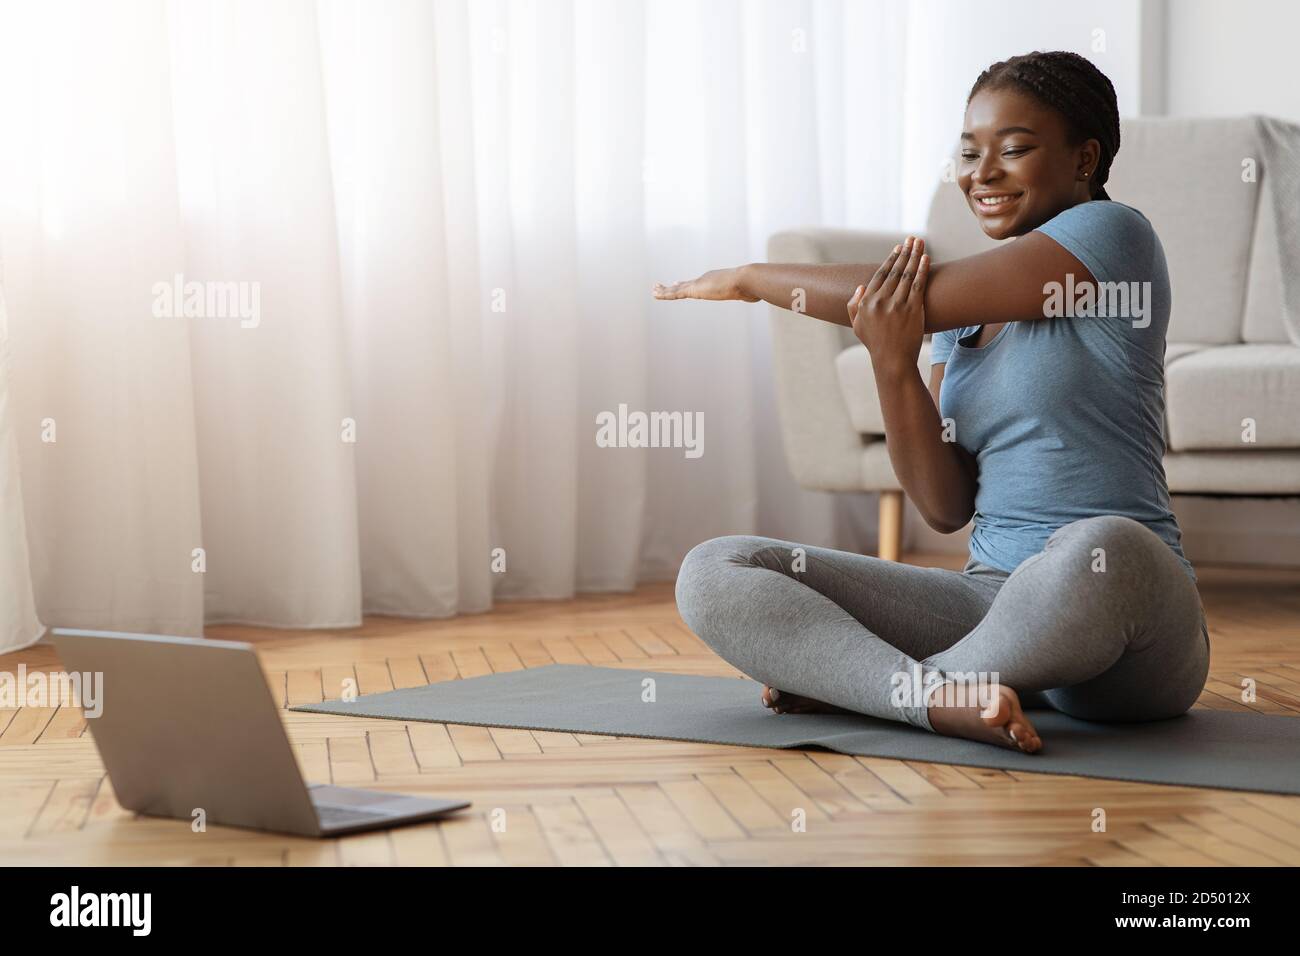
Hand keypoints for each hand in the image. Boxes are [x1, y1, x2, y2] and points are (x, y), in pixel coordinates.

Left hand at [652, 267, 758, 301]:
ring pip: (677, 288)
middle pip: (685, 284)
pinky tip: (655, 294)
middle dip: (674, 286)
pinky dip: (664, 294)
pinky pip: (675, 294)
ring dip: (664, 290)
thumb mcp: (748, 292)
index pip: (699, 283)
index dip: (688, 284)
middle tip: (663, 285)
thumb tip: (755, 296)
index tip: (679, 283)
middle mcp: (705, 279)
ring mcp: (699, 284)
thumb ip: (748, 294)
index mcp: (715, 280)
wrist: (747, 279)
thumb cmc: (750, 286)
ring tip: (654, 289)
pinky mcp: (694, 290)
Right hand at [847, 236, 928, 378]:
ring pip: (908, 274)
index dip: (891, 259)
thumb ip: (853, 305)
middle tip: (911, 239)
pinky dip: (923, 269)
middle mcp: (881, 301)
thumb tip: (860, 286)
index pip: (880, 275)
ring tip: (920, 243)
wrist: (892, 360)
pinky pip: (919, 285)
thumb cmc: (875, 343)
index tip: (898, 248)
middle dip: (905, 252)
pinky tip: (926, 258)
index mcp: (866, 302)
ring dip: (915, 256)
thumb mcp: (857, 325)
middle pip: (896, 270)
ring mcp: (897, 305)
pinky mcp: (913, 310)